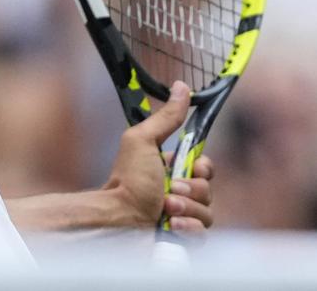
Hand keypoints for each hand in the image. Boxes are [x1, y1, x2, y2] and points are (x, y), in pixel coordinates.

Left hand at [103, 81, 214, 230]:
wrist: (117, 219)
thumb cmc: (128, 179)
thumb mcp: (144, 141)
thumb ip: (166, 117)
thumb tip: (181, 86)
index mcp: (171, 170)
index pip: (206, 168)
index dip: (203, 169)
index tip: (190, 168)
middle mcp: (179, 193)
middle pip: (209, 190)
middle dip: (192, 190)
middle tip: (169, 190)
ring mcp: (183, 218)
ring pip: (208, 214)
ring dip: (187, 209)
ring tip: (165, 209)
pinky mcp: (184, 240)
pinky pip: (203, 235)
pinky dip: (188, 230)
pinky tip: (170, 226)